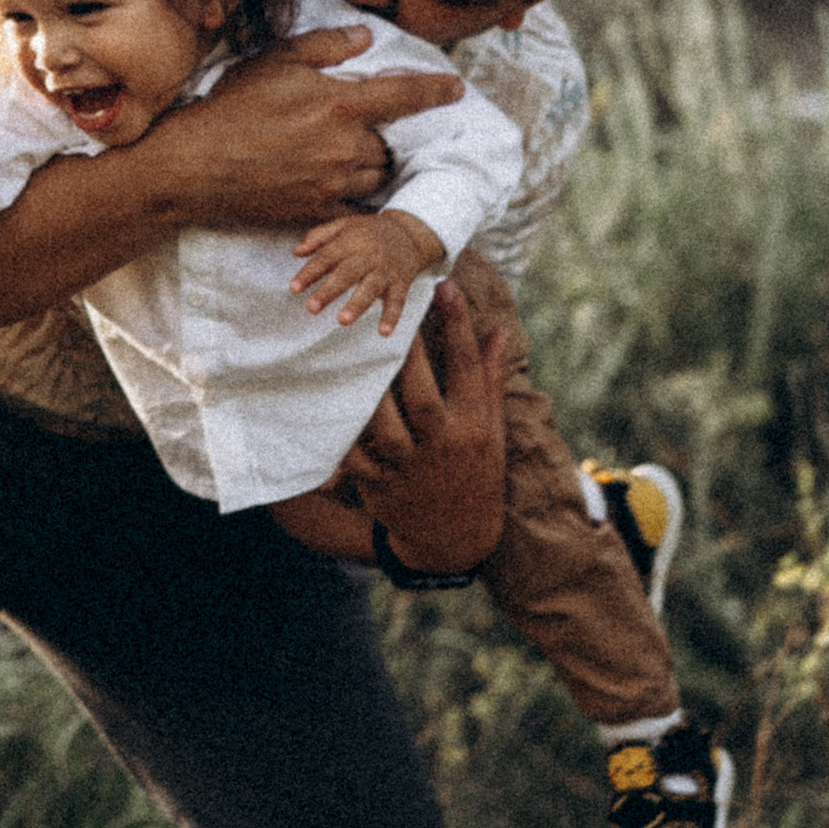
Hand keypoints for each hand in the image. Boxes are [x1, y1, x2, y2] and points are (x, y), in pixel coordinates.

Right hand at [149, 28, 462, 234]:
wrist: (197, 164)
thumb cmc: (232, 105)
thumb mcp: (276, 59)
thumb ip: (326, 46)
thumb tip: (365, 38)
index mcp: (340, 104)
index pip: (405, 94)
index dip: (435, 90)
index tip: (457, 88)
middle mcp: (345, 145)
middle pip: (389, 143)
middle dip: (383, 136)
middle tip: (363, 130)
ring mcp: (333, 182)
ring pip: (376, 176)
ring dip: (373, 166)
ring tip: (352, 158)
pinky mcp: (318, 210)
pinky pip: (356, 210)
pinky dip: (358, 201)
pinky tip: (347, 193)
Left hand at [295, 207, 443, 335]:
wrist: (410, 232)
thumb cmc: (369, 231)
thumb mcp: (344, 225)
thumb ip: (319, 237)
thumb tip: (295, 252)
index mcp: (351, 241)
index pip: (327, 257)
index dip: (310, 272)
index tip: (293, 288)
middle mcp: (368, 255)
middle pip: (347, 273)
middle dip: (329, 291)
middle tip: (311, 308)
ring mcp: (386, 270)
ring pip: (371, 288)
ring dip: (357, 305)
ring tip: (342, 321)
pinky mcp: (401, 282)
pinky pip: (398, 301)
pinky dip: (392, 316)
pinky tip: (384, 332)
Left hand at [336, 280, 519, 574]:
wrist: (454, 541)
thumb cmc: (476, 474)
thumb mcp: (492, 432)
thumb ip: (490, 381)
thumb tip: (497, 330)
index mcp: (474, 430)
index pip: (468, 370)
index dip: (457, 325)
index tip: (444, 286)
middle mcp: (444, 448)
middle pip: (421, 395)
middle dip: (407, 353)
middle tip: (388, 311)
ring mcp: (410, 469)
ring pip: (384, 424)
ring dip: (369, 389)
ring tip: (354, 349)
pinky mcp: (380, 486)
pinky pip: (356, 454)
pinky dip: (344, 429)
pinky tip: (331, 396)